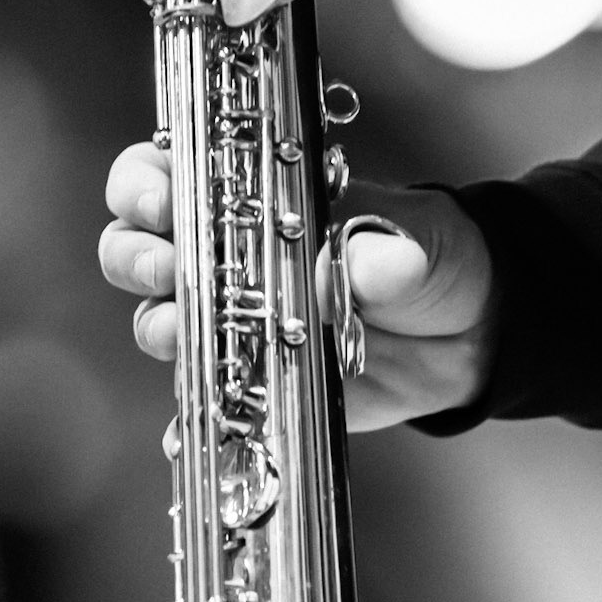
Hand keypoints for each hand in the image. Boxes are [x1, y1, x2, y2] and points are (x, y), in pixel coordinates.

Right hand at [98, 142, 496, 430]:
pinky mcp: (252, 378)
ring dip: (159, 326)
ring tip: (183, 333)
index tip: (160, 201)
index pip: (169, 174)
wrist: (467, 335)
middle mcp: (228, 257)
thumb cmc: (432, 258)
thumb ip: (392, 252)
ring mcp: (235, 320)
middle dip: (135, 255)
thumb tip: (360, 270)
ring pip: (158, 319)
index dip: (144, 184)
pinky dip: (187, 411)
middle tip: (166, 268)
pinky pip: (203, 394)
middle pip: (136, 247)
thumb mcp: (424, 241)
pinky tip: (184, 427)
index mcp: (255, 198)